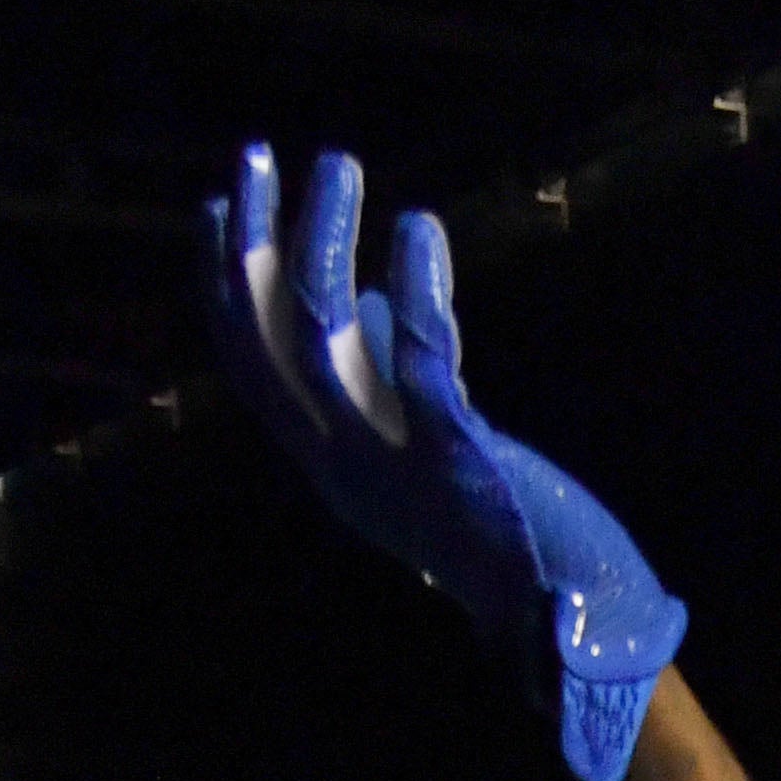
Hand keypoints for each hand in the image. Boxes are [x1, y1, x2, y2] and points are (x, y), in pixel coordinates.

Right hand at [202, 142, 686, 780]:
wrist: (568, 626)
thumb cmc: (509, 535)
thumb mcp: (424, 460)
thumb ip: (389, 393)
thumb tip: (375, 304)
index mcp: (329, 467)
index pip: (246, 365)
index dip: (220, 282)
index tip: (212, 206)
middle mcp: (340, 465)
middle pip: (262, 336)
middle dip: (249, 237)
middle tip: (257, 154)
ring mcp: (390, 461)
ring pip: (321, 328)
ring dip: (323, 234)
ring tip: (339, 164)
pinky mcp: (453, 454)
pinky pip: (418, 350)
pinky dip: (417, 279)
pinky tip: (419, 224)